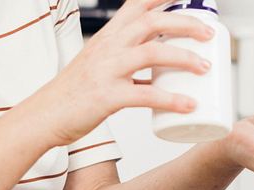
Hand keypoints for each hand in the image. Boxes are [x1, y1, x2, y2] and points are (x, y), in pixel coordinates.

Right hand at [39, 0, 213, 145]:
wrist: (44, 115)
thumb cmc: (71, 93)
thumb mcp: (98, 65)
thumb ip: (127, 63)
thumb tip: (159, 72)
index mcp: (108, 36)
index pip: (138, 3)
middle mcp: (108, 46)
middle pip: (153, 21)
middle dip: (186, 23)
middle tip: (209, 34)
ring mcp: (107, 70)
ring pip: (153, 52)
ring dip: (185, 57)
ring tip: (205, 68)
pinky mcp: (107, 96)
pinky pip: (145, 94)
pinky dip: (171, 100)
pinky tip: (188, 105)